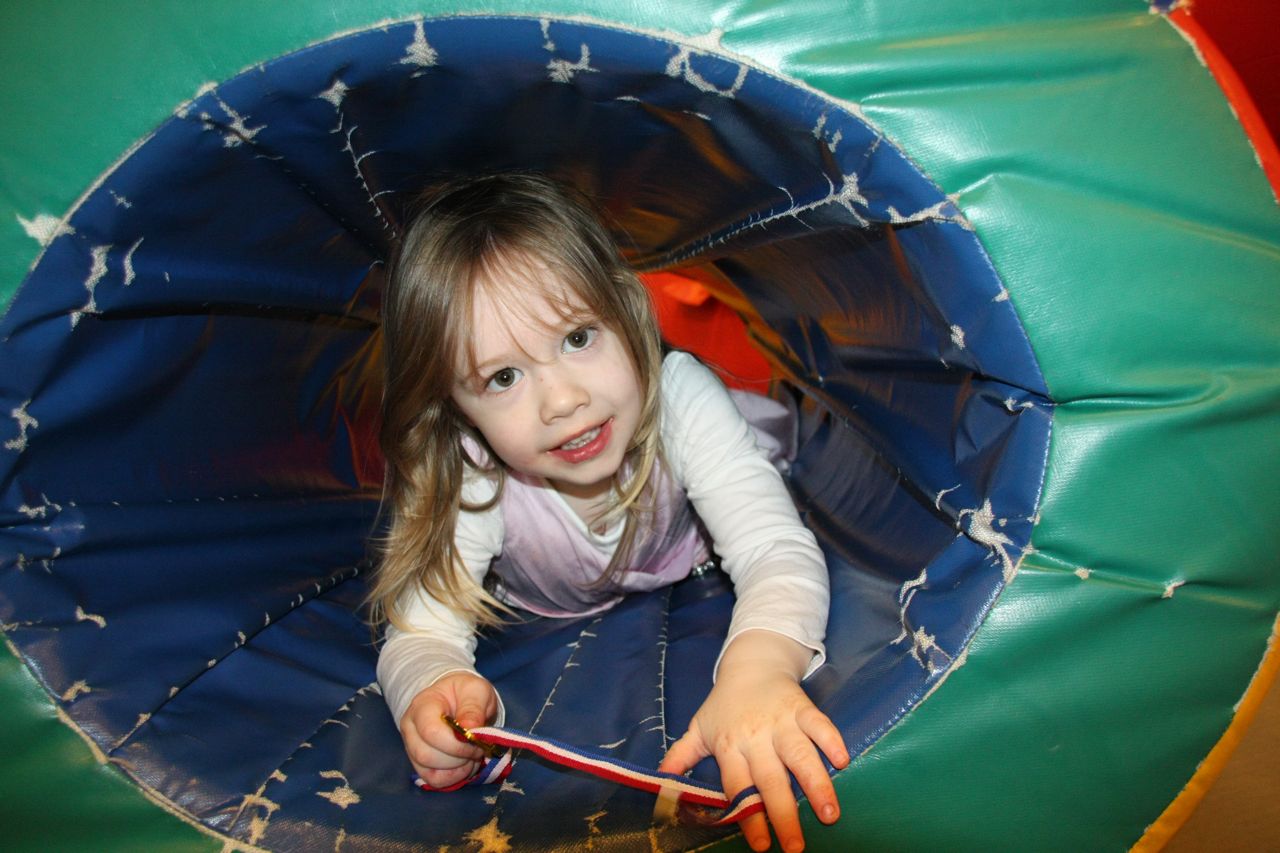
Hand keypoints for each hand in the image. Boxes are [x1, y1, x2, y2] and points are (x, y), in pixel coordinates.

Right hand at [400, 672, 498, 788]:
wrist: (458, 698)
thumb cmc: (466, 693)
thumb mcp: (476, 690)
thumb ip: (473, 708)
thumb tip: (469, 730)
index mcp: (422, 706)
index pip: (430, 732)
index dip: (456, 744)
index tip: (477, 741)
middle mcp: (410, 728)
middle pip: (426, 756)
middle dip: (458, 758)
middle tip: (478, 748)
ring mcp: (412, 748)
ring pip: (429, 771)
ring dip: (458, 769)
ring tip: (473, 756)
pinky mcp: (420, 764)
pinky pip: (433, 780)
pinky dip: (454, 778)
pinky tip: (465, 765)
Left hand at [658, 631, 848, 852]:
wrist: (751, 663)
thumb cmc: (725, 704)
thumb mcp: (699, 728)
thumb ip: (680, 757)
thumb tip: (658, 787)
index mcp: (729, 746)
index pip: (738, 787)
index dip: (748, 816)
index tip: (761, 845)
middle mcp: (755, 736)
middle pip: (770, 779)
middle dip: (784, 814)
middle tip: (796, 845)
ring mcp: (781, 721)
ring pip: (799, 754)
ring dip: (816, 783)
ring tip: (829, 813)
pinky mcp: (802, 707)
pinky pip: (819, 723)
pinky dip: (831, 739)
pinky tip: (842, 761)